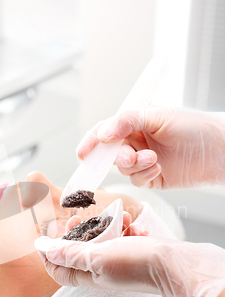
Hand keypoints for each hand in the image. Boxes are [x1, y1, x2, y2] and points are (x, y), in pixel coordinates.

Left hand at [42, 235, 224, 296]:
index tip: (48, 236)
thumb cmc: (137, 264)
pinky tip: (133, 225)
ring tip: (117, 220)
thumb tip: (45, 250)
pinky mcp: (133, 250)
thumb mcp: (97, 257)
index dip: (49, 254)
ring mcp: (118, 259)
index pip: (59, 270)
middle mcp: (101, 269)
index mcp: (89, 275)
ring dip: (106, 226)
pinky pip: (122, 236)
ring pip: (101, 239)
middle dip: (77, 233)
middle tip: (77, 220)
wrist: (175, 264)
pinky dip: (125, 228)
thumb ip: (71, 253)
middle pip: (78, 251)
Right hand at [77, 107, 224, 188]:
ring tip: (153, 158)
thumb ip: (128, 121)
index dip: (92, 142)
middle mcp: (135, 141)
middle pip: (109, 153)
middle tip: (129, 156)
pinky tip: (158, 167)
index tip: (84, 153)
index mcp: (133, 123)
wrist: (218, 150)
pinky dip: (144, 175)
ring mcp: (142, 160)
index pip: (105, 131)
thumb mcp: (158, 115)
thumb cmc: (193, 126)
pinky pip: (136, 180)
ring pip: (122, 168)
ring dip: (134, 165)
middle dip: (116, 157)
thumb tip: (104, 132)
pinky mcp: (151, 177)